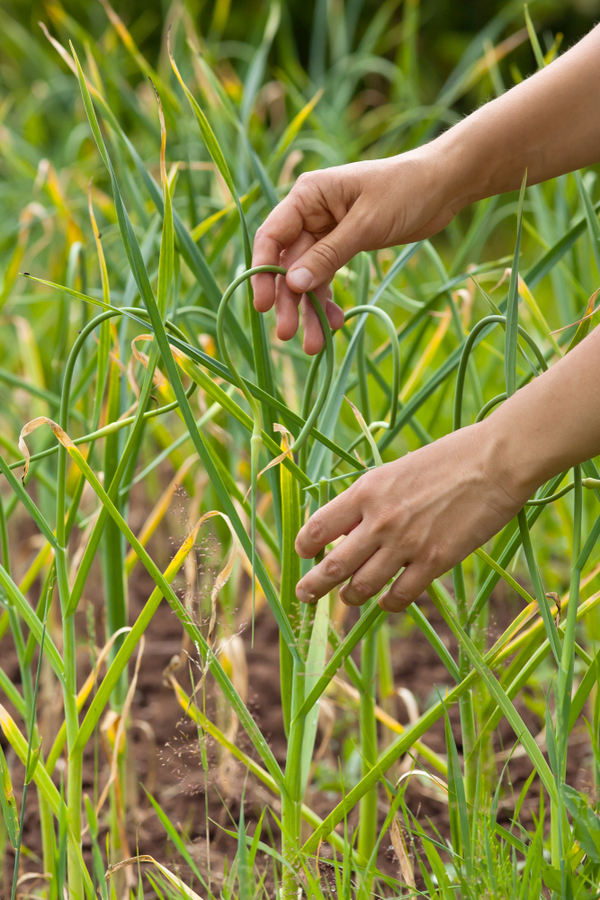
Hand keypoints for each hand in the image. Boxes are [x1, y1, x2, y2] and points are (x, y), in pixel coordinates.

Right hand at [251, 150, 460, 352]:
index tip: (263, 305)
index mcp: (308, 196)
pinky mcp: (343, 247)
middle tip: (287, 334)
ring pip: (307, 278)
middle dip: (288, 301)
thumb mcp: (366, 223)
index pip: (272, 236)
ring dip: (309, 310)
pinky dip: (329, 302)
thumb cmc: (405, 190)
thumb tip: (293, 284)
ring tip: (314, 345)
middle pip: (287, 264)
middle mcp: (310, 214)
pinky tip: (335, 324)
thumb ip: (329, 254)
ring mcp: (325, 233)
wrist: (442, 186)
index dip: (263, 271)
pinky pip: (326, 279)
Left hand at [294, 422, 527, 610]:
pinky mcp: (435, 561)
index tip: (304, 553)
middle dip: (313, 586)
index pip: (317, 527)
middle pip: (332, 566)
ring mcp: (406, 544)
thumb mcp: (397, 470)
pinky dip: (389, 604)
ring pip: (362, 587)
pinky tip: (388, 602)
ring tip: (349, 598)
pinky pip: (400, 596)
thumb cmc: (449, 458)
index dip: (305, 545)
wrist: (495, 461)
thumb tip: (351, 526)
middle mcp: (379, 521)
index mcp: (365, 491)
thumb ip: (372, 499)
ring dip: (350, 597)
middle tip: (304, 594)